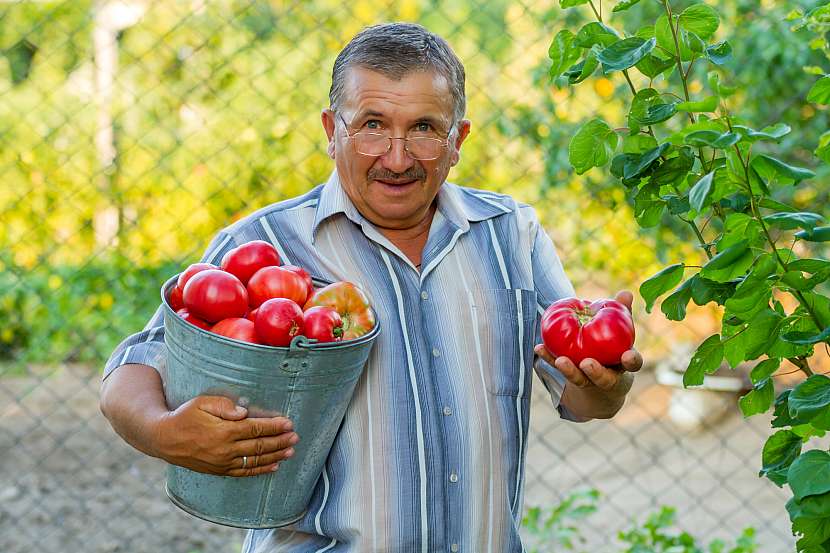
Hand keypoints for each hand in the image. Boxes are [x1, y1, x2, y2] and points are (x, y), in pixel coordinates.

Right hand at [155, 395, 298, 476]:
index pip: (255, 428)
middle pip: (259, 445)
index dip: (274, 426)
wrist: (163, 439)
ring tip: (291, 451)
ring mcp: (222, 463)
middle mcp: (225, 450)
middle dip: (280, 441)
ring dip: (275, 456)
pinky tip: (274, 467)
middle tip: (295, 437)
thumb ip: (224, 406)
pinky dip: (260, 470)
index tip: (288, 423)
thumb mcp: (202, 403)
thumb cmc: (185, 416)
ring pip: (255, 460)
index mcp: (223, 431)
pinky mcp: (218, 470)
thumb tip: (244, 412)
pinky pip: (244, 472)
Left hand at [535, 291, 642, 403]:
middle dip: (595, 372)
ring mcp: (589, 381)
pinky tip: (538, 348)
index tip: (628, 356)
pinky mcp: (571, 378)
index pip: (633, 364)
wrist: (601, 375)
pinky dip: (549, 358)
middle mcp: (608, 377)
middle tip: (587, 364)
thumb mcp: (621, 329)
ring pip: (579, 379)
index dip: (631, 361)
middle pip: (603, 379)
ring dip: (569, 371)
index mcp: (624, 364)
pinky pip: (559, 368)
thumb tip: (626, 292)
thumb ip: (623, 312)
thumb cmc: (614, 344)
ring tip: (561, 361)